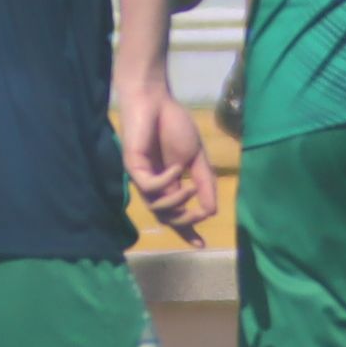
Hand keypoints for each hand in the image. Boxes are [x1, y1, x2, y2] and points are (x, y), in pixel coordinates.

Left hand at [120, 79, 218, 243]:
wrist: (156, 100)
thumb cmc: (174, 125)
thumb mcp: (196, 158)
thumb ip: (205, 183)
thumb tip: (212, 211)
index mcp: (170, 184)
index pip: (178, 213)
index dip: (188, 230)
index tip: (202, 246)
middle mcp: (155, 185)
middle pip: (166, 217)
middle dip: (184, 222)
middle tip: (201, 215)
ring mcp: (142, 178)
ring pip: (156, 207)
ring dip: (177, 202)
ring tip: (191, 187)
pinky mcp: (133, 167)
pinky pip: (150, 186)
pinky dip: (166, 182)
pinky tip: (177, 168)